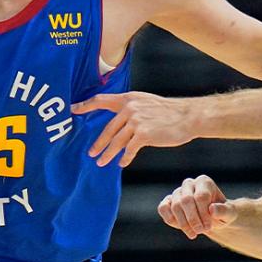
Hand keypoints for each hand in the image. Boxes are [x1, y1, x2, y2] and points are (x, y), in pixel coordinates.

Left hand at [71, 91, 196, 166]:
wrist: (188, 116)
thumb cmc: (169, 112)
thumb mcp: (147, 103)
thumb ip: (132, 109)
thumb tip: (119, 121)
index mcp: (129, 98)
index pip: (101, 100)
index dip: (85, 105)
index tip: (72, 110)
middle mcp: (130, 108)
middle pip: (108, 128)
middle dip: (98, 143)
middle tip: (91, 153)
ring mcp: (137, 121)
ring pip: (116, 141)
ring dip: (108, 153)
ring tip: (101, 162)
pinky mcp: (144, 134)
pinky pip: (129, 149)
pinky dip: (125, 157)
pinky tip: (122, 163)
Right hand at [157, 175, 238, 238]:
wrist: (212, 219)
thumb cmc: (222, 214)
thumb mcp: (228, 214)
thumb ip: (223, 211)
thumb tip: (212, 209)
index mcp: (204, 182)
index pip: (200, 196)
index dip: (203, 213)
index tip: (209, 227)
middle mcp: (189, 184)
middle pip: (186, 200)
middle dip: (193, 219)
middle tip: (200, 232)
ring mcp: (177, 192)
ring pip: (175, 206)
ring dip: (183, 223)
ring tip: (193, 234)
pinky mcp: (168, 202)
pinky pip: (163, 208)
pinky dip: (169, 218)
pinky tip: (179, 227)